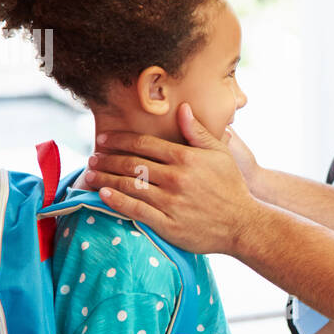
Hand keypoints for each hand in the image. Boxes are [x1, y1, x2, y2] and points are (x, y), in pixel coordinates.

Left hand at [84, 102, 263, 255]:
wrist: (243, 224)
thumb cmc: (232, 187)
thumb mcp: (221, 154)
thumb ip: (198, 132)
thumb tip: (182, 108)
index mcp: (186, 158)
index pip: (144, 144)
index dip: (120, 140)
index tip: (104, 139)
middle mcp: (176, 178)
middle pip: (132, 164)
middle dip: (107, 159)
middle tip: (92, 157)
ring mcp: (171, 202)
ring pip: (130, 186)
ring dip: (106, 178)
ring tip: (90, 174)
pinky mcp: (168, 225)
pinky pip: (136, 211)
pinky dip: (117, 202)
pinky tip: (104, 194)